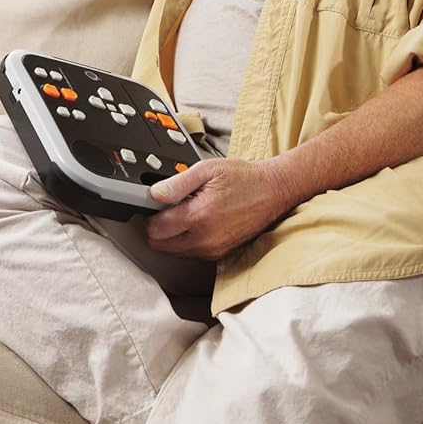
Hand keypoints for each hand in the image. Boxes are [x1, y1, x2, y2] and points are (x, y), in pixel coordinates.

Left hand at [144, 157, 290, 260]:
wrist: (273, 191)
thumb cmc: (243, 178)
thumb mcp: (207, 169)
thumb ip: (177, 183)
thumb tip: (154, 194)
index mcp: (198, 216)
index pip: (155, 229)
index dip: (150, 215)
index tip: (154, 204)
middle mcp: (205, 238)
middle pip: (160, 245)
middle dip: (157, 228)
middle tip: (166, 209)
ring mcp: (213, 249)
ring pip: (174, 251)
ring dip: (171, 236)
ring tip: (184, 213)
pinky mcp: (220, 254)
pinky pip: (191, 253)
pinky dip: (186, 241)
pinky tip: (195, 223)